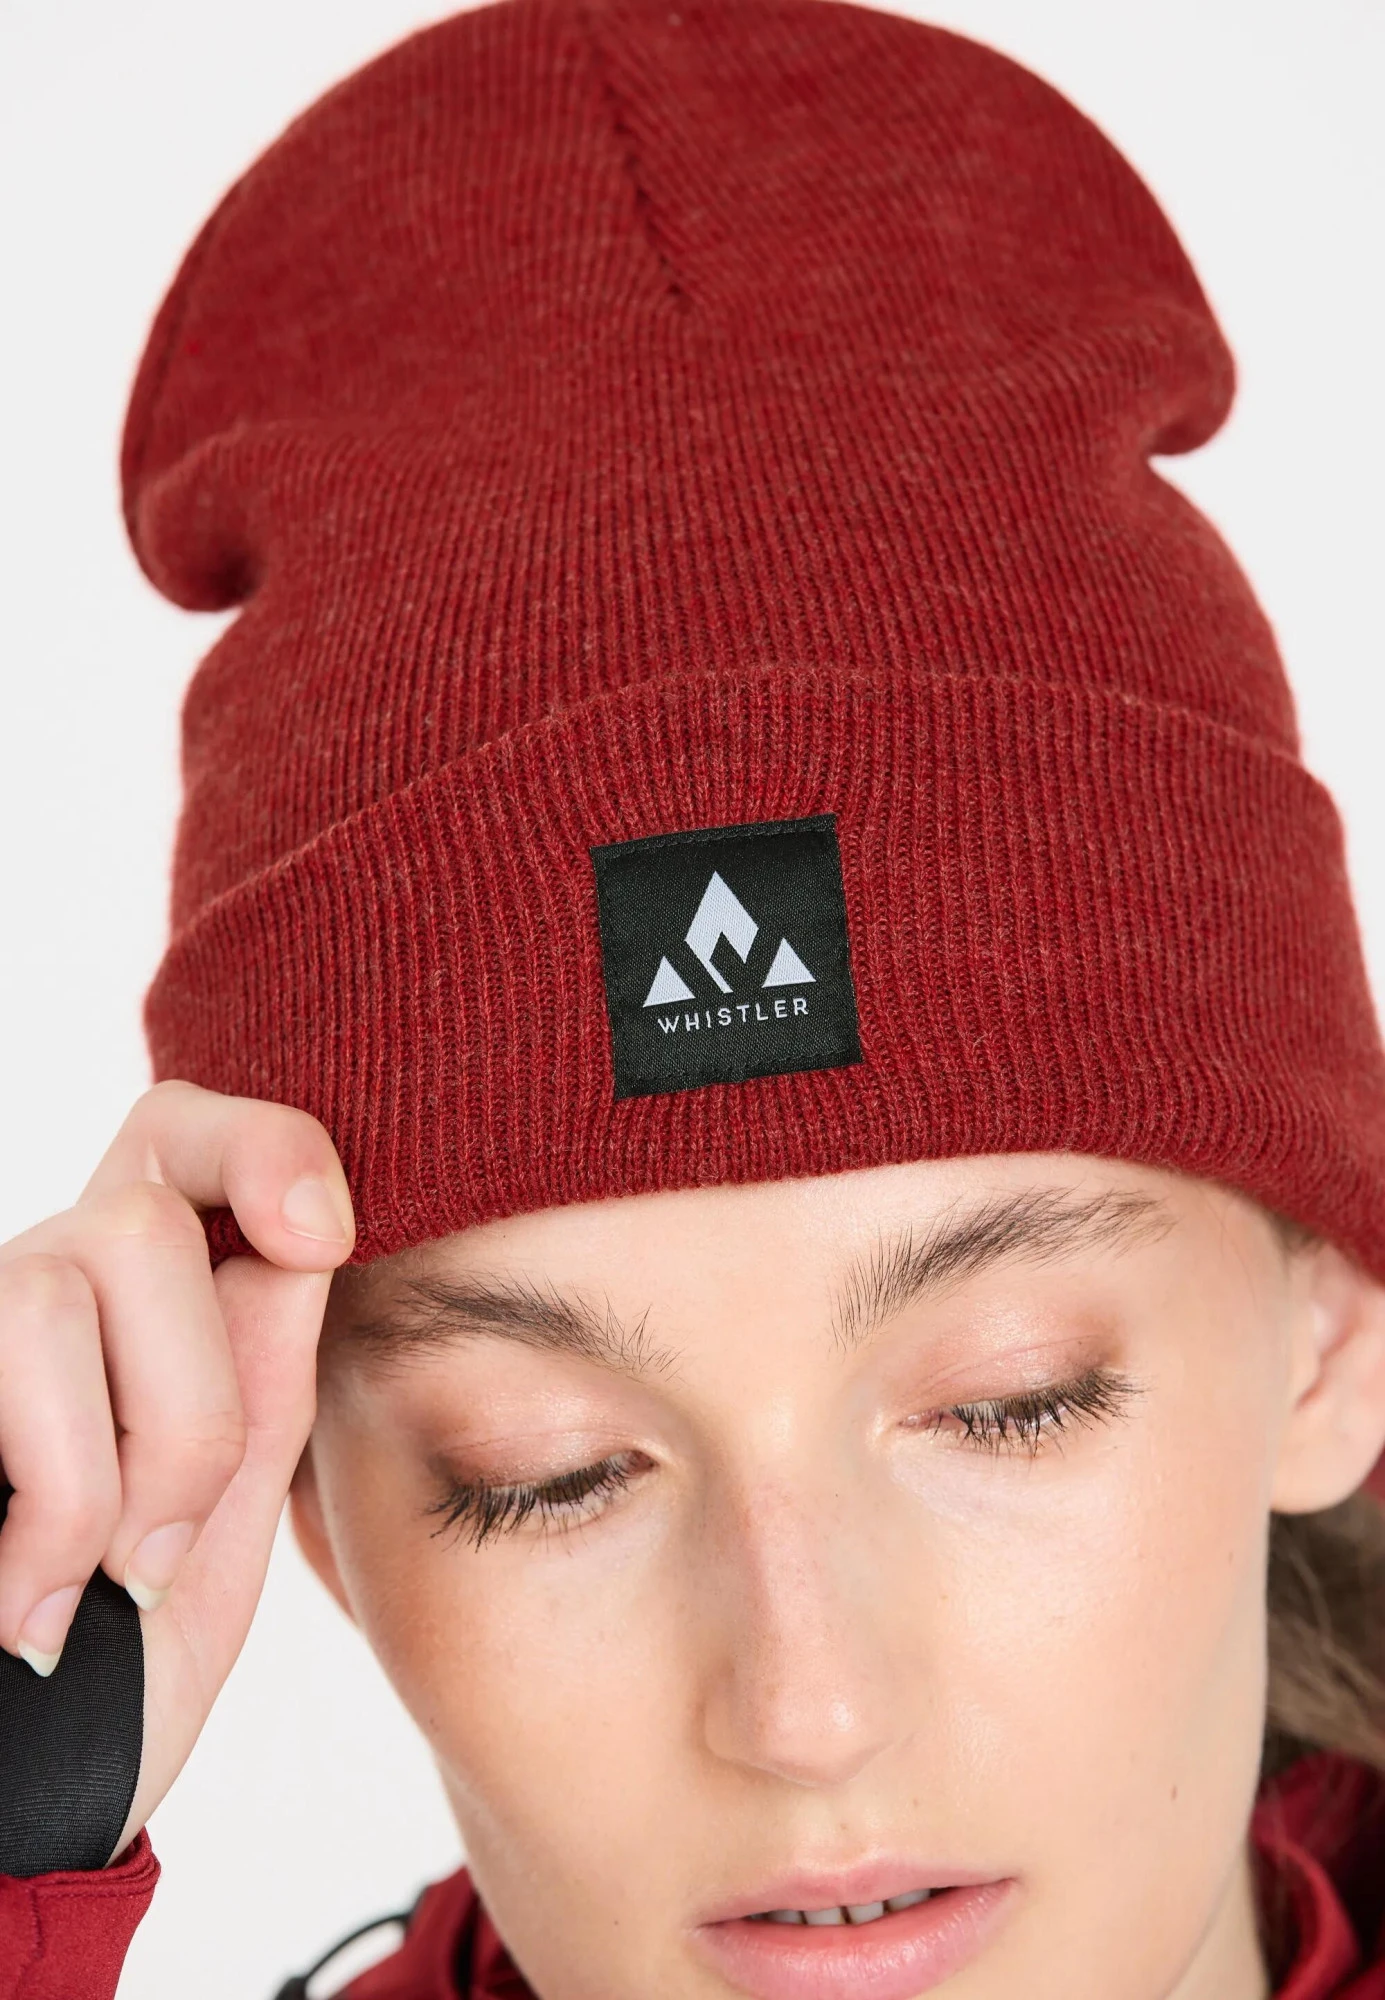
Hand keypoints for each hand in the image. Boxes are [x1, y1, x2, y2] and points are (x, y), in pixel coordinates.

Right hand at [0, 1079, 355, 1860]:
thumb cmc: (110, 1683)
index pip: (183, 1136)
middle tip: (160, 1550)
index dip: (261, 1146)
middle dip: (191, 1402)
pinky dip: (47, 1507)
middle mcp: (29, 1294)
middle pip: (142, 1219)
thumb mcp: (219, 1541)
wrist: (1, 1815)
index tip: (322, 1234)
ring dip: (108, 1470)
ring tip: (79, 1588)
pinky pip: (0, 1358)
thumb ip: (259, 1398)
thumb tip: (296, 1252)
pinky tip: (20, 1607)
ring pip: (64, 1281)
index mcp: (131, 1312)